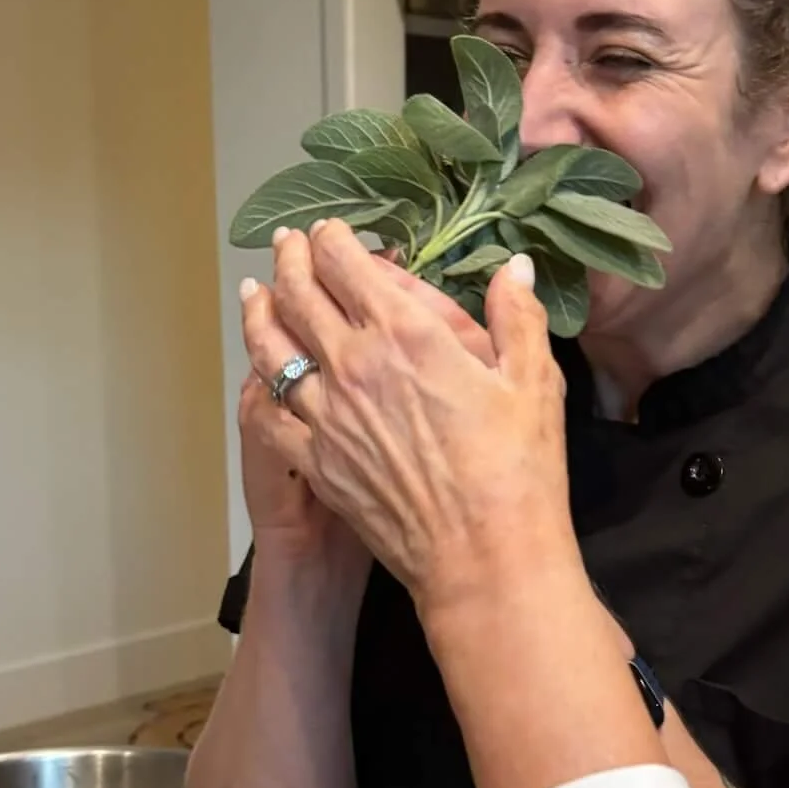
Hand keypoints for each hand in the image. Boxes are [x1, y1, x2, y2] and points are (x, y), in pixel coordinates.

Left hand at [236, 237, 495, 569]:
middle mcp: (353, 366)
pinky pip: (270, 414)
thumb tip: (515, 267)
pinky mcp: (316, 462)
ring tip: (253, 293)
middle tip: (285, 245)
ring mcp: (326, 416)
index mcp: (405, 335)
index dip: (332, 240)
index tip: (329, 231)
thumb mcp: (534, 382)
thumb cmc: (518, 470)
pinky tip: (259, 376)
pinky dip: (259, 386)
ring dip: (259, 313)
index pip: (347, 264)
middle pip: (300, 297)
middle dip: (289, 261)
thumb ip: (517, 316)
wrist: (483, 556)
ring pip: (272, 350)